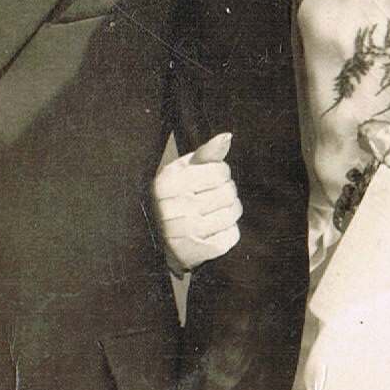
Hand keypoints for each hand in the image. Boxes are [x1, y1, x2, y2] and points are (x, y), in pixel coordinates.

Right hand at [155, 133, 240, 270]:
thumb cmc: (175, 197)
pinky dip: (227, 233)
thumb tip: (227, 137)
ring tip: (213, 214)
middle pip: (228, 192)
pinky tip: (211, 232)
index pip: (220, 171)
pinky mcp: (197, 252)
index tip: (208, 181)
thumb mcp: (183, 171)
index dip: (221, 175)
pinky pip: (232, 235)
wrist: (157, 242)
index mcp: (168, 182)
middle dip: (226, 194)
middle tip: (210, 200)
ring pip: (232, 213)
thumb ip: (206, 154)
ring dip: (229, 213)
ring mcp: (185, 231)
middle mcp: (173, 207)